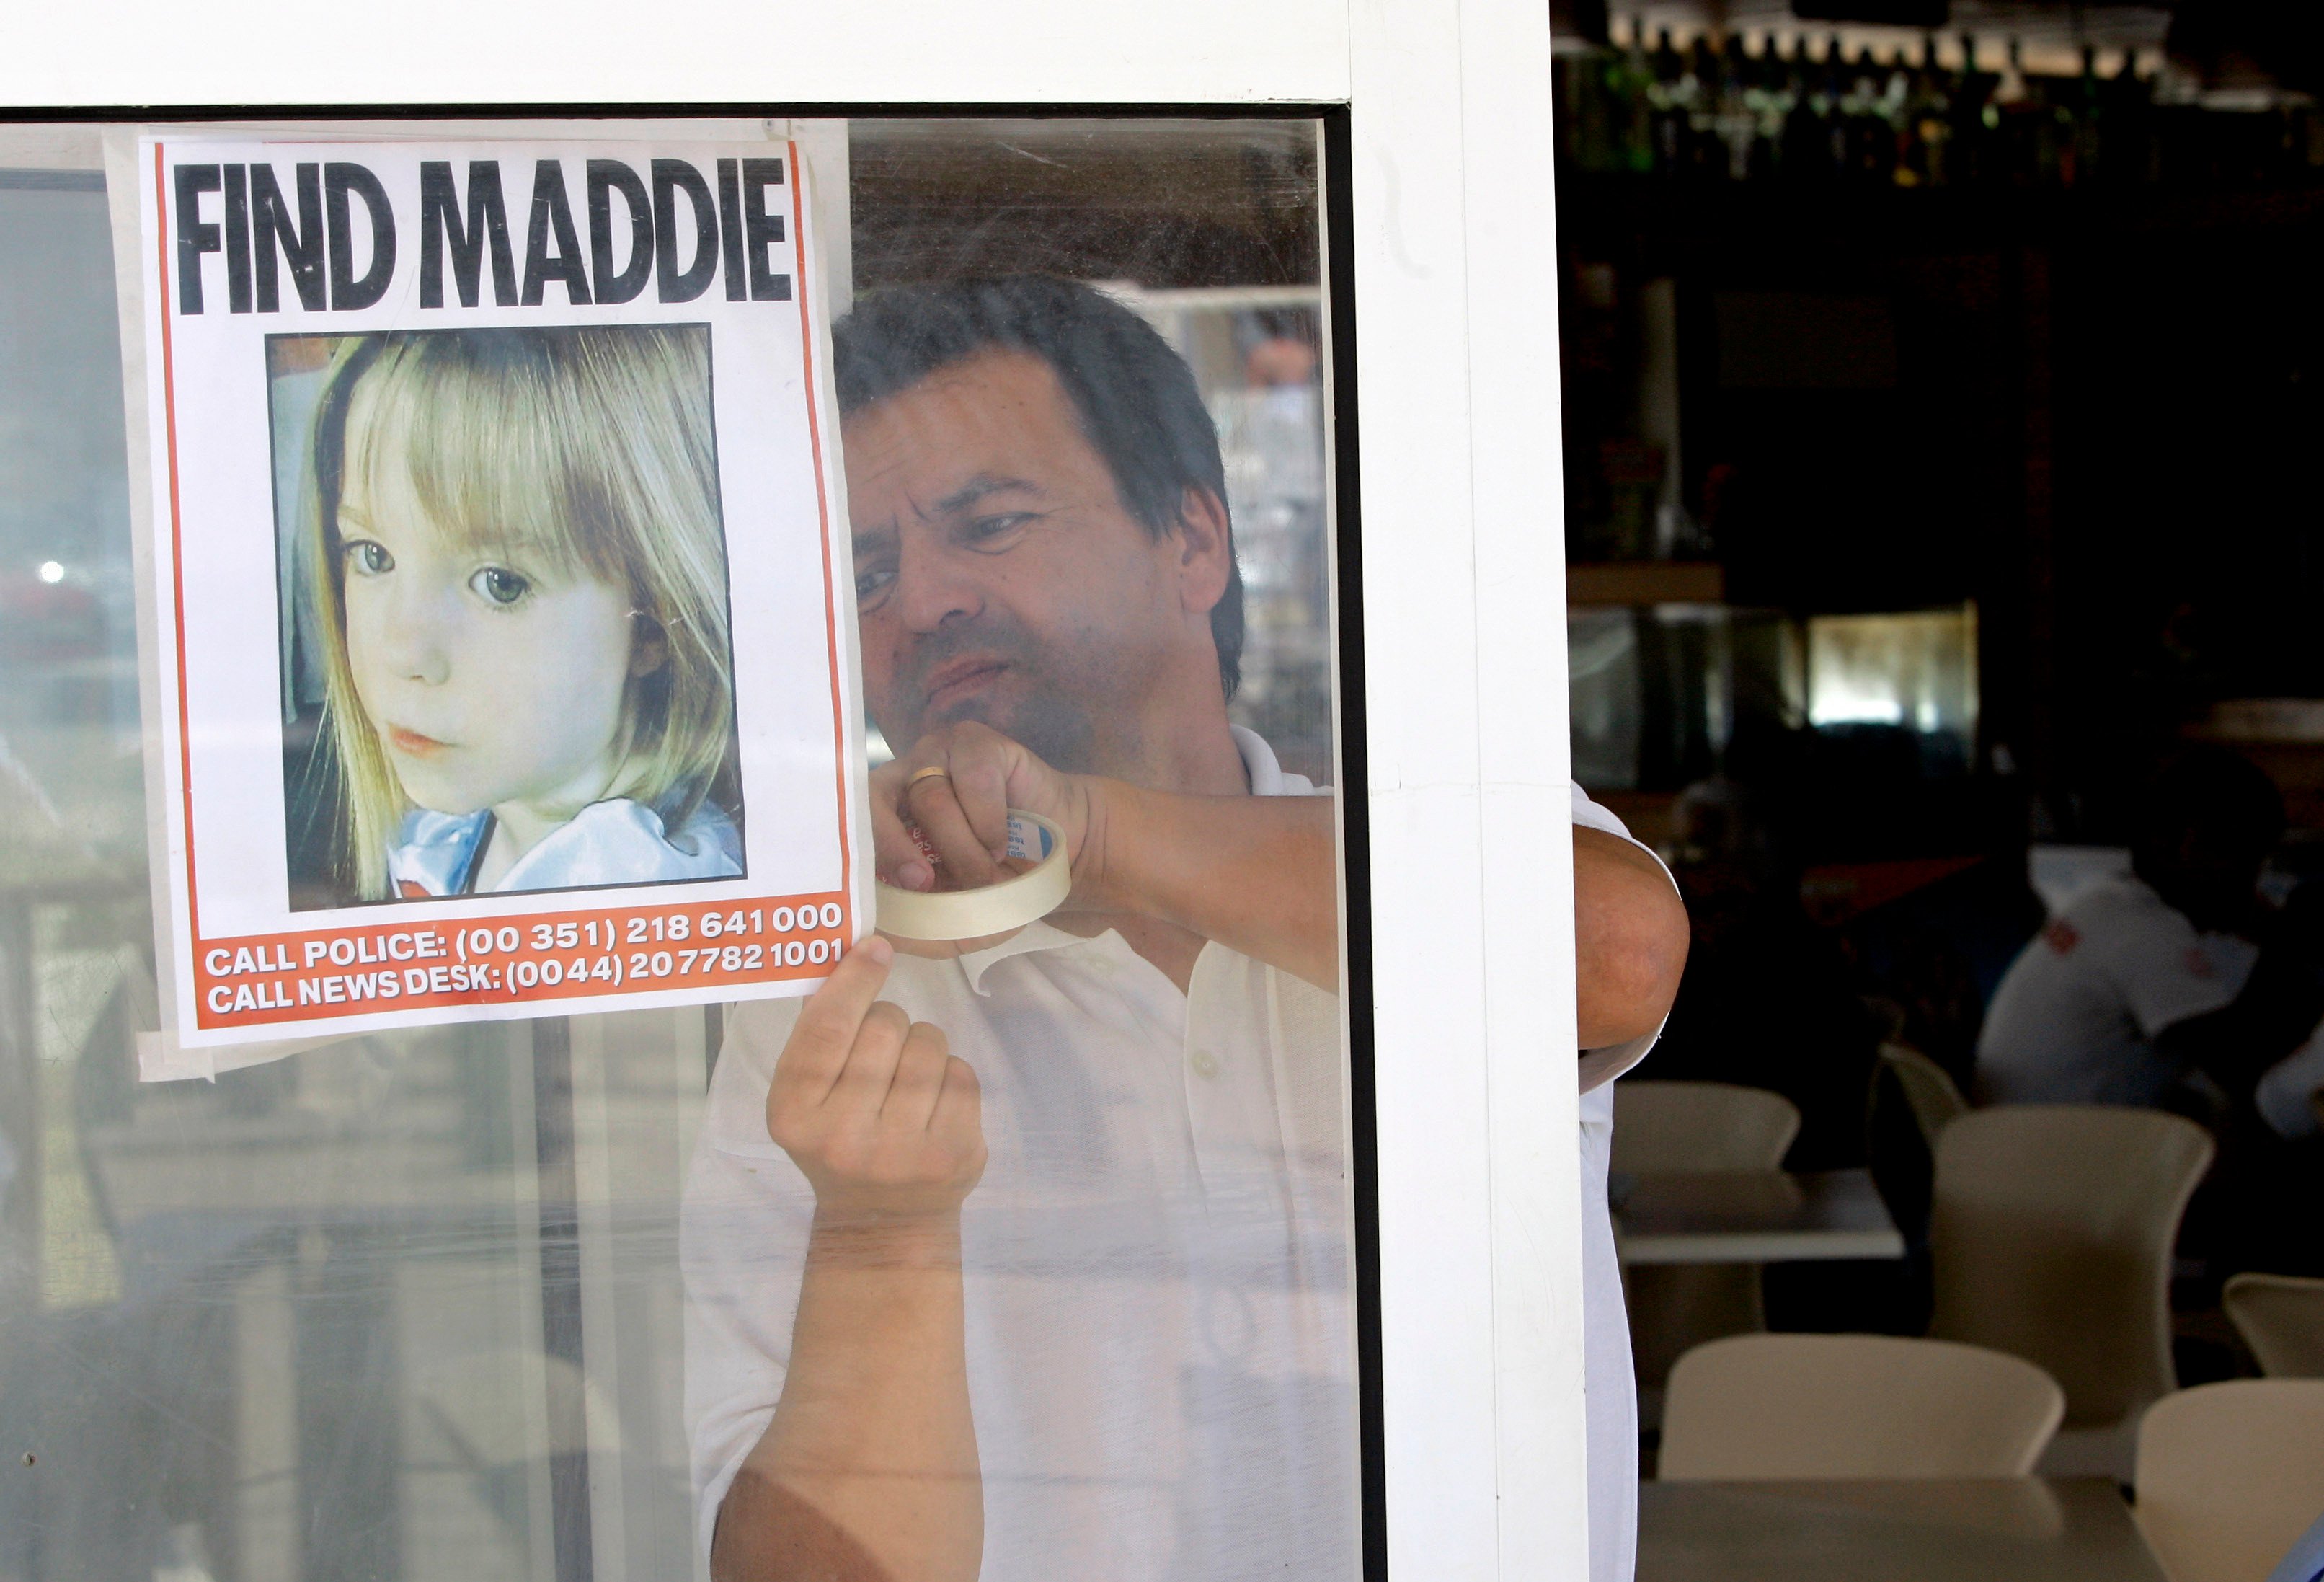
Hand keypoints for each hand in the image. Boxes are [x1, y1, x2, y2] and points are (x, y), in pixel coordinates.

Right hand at [765, 937, 986, 1222]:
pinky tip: (932, 1107)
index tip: (876, 948)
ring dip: (923, 1048)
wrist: (880, 1223)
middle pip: (885, 1026)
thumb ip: (818, 1036)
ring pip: (929, 1043)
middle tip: (882, 1055)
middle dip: (889, 1024)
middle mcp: (843, 1136)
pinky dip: (950, 1077)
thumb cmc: (838, 1140)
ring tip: (907, 1083)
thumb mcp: (805, 1098)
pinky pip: (962, 1073)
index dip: (855, 980)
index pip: (828, 1027)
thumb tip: (853, 955)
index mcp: (795, 1114)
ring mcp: (902, 1150)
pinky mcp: (953, 1154)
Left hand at [870, 722, 1106, 955]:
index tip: (897, 888)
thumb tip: (877, 936)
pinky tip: (1002, 842)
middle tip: (924, 883)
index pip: (851, 826)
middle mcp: (902, 781)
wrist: (1062, 853)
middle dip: (895, 847)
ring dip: (963, 849)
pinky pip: (972, 781)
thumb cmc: (1000, 885)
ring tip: (988, 870)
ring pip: (931, 799)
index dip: (867, 854)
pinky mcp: (975, 743)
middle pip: (876, 801)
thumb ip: (920, 928)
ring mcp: (936, 755)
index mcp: (885, 821)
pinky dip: (988, 823)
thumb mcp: (958, 920)